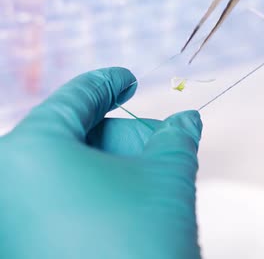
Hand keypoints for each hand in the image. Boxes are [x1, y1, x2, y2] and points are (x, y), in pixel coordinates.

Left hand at [0, 68, 201, 258]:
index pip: (75, 98)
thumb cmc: (140, 243)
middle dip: (116, 135)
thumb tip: (188, 118)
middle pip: (66, 135)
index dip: (109, 83)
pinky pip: (51, 202)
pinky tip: (121, 205)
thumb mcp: (167, 177)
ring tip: (144, 180)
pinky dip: (86, 195)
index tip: (128, 78)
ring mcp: (8, 218)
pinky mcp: (20, 245)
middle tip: (155, 143)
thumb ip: (177, 137)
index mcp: (30, 150)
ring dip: (105, 167)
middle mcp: (4, 182)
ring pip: (59, 172)